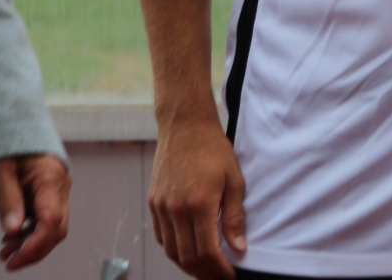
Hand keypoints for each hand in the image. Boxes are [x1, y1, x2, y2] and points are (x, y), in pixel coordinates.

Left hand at [0, 154, 69, 270]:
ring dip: (32, 244)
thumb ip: (8, 201)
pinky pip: (46, 219)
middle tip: (9, 263)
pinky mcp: (51, 194)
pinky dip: (31, 233)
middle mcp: (61, 186)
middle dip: (35, 250)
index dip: (35, 244)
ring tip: (5, 253)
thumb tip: (11, 231)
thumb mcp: (1, 171)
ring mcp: (58, 191)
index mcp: (51, 178)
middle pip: (57, 228)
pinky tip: (12, 239)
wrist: (16, 126)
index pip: (51, 219)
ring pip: (53, 227)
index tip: (15, 259)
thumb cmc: (8, 144)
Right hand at [148, 118, 245, 279]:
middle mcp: (176, 209)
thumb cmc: (213, 150)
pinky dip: (174, 249)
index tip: (230, 274)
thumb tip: (238, 247)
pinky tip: (188, 250)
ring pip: (171, 250)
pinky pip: (161, 236)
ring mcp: (161, 207)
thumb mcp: (234, 180)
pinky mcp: (153, 202)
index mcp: (199, 204)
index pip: (207, 251)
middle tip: (218, 276)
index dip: (218, 269)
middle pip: (186, 257)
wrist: (185, 126)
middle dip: (204, 272)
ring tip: (205, 269)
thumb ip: (234, 216)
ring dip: (187, 265)